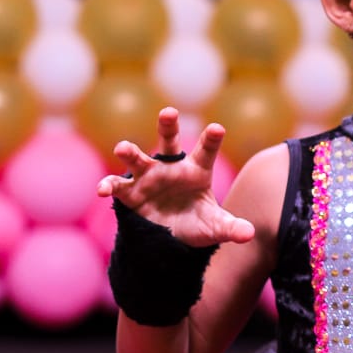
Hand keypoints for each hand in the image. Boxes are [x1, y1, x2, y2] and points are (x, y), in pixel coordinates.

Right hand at [96, 107, 254, 246]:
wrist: (171, 240)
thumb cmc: (196, 224)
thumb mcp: (215, 227)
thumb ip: (231, 228)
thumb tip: (249, 234)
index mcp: (196, 170)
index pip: (206, 152)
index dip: (211, 140)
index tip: (218, 128)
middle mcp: (171, 167)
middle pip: (168, 142)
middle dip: (168, 126)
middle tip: (169, 112)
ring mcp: (148, 177)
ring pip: (138, 158)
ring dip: (130, 151)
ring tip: (122, 147)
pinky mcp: (130, 192)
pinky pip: (116, 185)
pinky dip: (109, 185)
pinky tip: (103, 190)